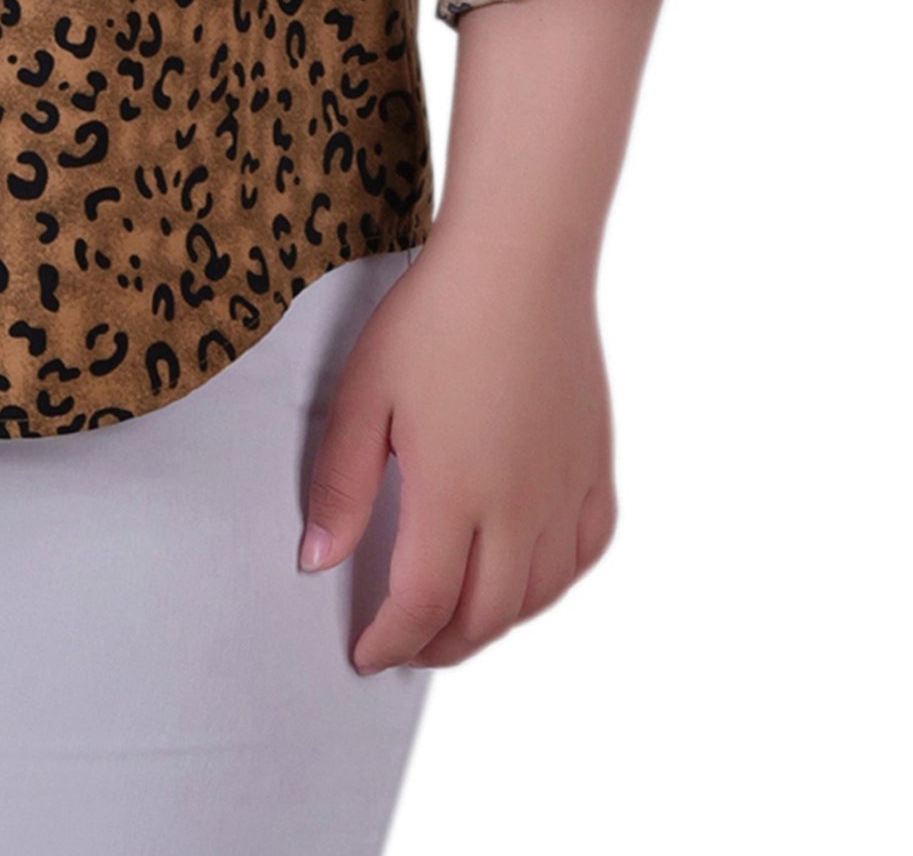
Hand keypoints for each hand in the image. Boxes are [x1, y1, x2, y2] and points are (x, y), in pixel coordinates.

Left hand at [297, 230, 618, 669]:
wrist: (519, 259)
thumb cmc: (435, 316)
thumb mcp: (362, 395)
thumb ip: (340, 487)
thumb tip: (318, 562)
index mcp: (455, 494)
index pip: (423, 603)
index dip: (391, 641)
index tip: (367, 654)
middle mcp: (519, 506)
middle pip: (484, 615)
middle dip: (440, 645)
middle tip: (406, 645)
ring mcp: (564, 487)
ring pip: (539, 596)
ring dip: (494, 623)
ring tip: (456, 620)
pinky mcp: (594, 463)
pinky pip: (585, 551)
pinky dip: (554, 582)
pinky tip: (528, 576)